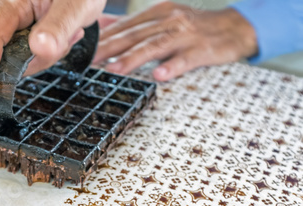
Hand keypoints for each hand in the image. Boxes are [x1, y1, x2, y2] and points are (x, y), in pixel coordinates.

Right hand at [0, 0, 105, 105]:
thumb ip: (59, 26)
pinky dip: (49, 53)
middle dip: (39, 58)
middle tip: (71, 36)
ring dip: (48, 56)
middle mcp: (2, 16)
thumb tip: (39, 48)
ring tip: (70, 31)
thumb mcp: (76, 4)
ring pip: (21, 62)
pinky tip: (62, 37)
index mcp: (8, 3)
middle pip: (7, 58)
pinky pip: (30, 59)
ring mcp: (10, 29)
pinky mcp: (19, 38)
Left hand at [94, 1, 257, 80]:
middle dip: (110, 48)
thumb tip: (104, 26)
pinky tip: (159, 76)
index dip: (104, 39)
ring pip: (155, 46)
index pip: (125, 27)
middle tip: (90, 61)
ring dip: (133, 58)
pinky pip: (186, 59)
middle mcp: (170, 21)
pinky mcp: (203, 49)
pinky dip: (172, 67)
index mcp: (158, 13)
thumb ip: (134, 24)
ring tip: (114, 69)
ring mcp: (186, 35)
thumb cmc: (194, 26)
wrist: (236, 27)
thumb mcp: (163, 18)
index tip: (84, 50)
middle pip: (135, 36)